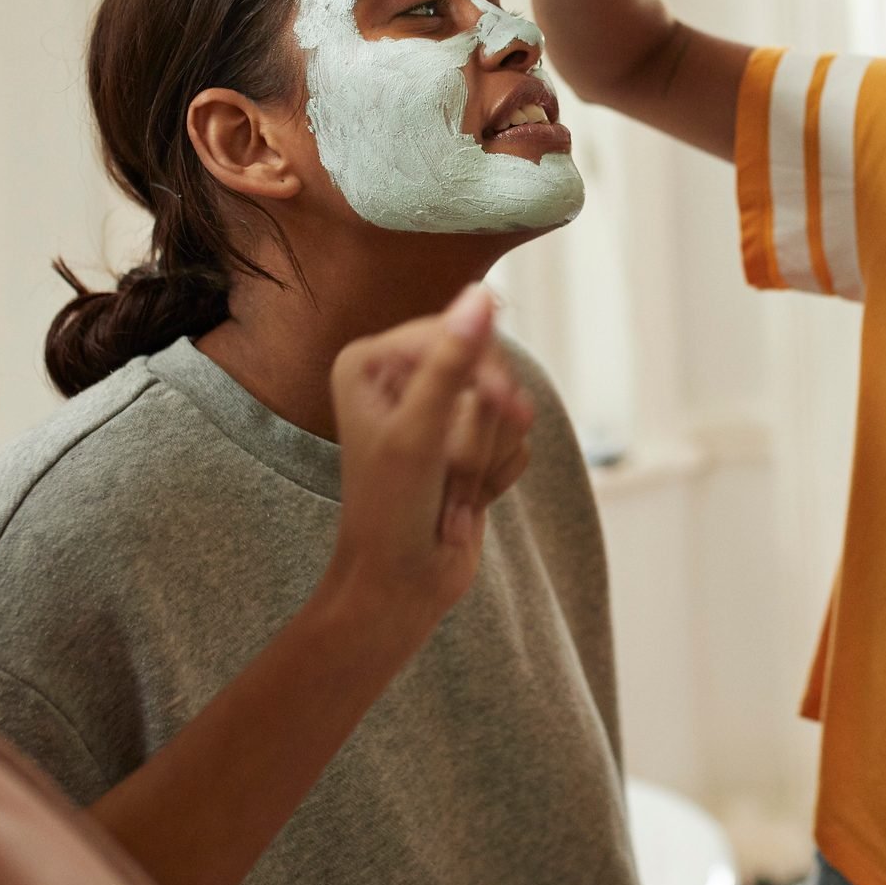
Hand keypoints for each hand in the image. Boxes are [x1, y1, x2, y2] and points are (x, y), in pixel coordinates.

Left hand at [321, 284, 534, 639]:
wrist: (400, 589)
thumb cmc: (391, 513)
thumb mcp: (420, 432)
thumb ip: (453, 362)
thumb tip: (483, 295)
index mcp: (371, 360)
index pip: (456, 330)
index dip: (484, 370)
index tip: (503, 404)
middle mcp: (402, 378)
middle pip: (488, 366)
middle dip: (481, 427)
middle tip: (455, 471)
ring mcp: (438, 412)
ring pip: (506, 407)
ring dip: (488, 457)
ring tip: (452, 493)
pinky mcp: (466, 442)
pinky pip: (514, 439)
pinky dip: (497, 474)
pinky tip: (465, 503)